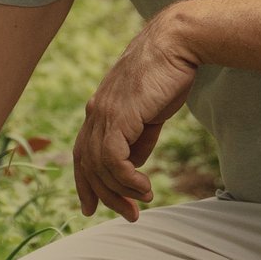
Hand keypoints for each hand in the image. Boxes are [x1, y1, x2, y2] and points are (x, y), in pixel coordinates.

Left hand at [73, 10, 199, 221]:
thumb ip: (138, 137)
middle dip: (105, 195)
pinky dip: (127, 179)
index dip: (85, 183)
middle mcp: (95, 112)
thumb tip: (133, 164)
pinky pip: (114, 160)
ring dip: (122, 191)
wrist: (177, 44)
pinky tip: (145, 188)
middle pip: (87, 165)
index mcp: (99, 109)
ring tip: (143, 202)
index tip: (92, 207)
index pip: (83, 153)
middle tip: (129, 215)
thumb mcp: (150, 112)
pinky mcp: (119, 117)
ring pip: (100, 166)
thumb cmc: (168, 74)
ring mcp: (104, 114)